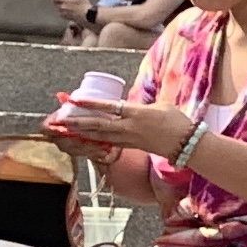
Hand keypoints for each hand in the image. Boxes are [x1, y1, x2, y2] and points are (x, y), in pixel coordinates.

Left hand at [47, 0, 88, 22]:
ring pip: (58, 9)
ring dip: (59, 6)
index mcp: (64, 1)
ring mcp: (64, 14)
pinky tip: (68, 11)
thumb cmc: (84, 5)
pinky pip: (61, 14)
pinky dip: (62, 11)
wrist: (88, 16)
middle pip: (55, 4)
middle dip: (56, 1)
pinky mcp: (66, 18)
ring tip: (66, 5)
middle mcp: (62, 8)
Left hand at [48, 95, 192, 155]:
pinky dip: (95, 140)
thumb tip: (128, 104)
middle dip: (78, 123)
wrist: (187, 143)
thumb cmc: (177, 121)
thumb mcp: (160, 105)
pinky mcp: (131, 146)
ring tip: (66, 130)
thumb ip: (141, 105)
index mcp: (137, 114)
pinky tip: (84, 139)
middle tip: (59, 120)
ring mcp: (129, 139)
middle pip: (99, 125)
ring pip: (100, 136)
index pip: (109, 107)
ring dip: (82, 133)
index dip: (91, 104)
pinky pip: (109, 143)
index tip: (75, 100)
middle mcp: (130, 127)